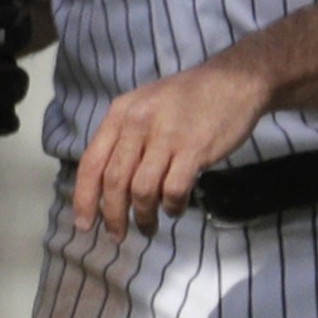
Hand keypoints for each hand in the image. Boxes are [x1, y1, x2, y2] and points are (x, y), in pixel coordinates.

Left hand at [71, 53, 274, 237]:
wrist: (233, 82)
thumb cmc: (187, 98)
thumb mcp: (144, 106)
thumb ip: (124, 137)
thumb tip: (106, 183)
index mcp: (120, 114)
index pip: (92, 162)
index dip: (84, 198)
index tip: (84, 224)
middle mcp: (137, 124)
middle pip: (114, 182)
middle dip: (112, 215)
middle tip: (117, 235)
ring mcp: (166, 136)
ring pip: (142, 190)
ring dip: (144, 215)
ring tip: (149, 226)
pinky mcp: (194, 149)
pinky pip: (174, 189)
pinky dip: (172, 206)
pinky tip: (175, 208)